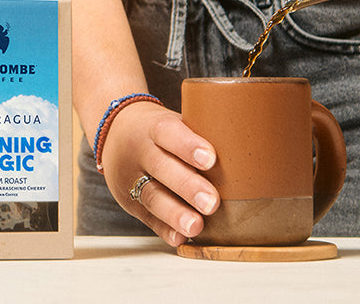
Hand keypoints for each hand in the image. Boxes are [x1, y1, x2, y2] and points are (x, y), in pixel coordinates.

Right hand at [100, 101, 219, 245]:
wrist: (114, 133)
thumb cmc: (159, 130)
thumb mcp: (174, 121)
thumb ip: (200, 132)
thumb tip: (245, 146)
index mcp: (154, 127)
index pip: (169, 133)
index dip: (188, 146)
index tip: (210, 159)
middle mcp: (140, 152)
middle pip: (161, 168)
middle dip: (187, 187)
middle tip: (211, 203)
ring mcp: (131, 178)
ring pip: (151, 196)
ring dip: (174, 213)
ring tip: (196, 226)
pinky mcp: (129, 201)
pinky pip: (146, 217)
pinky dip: (163, 228)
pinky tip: (180, 236)